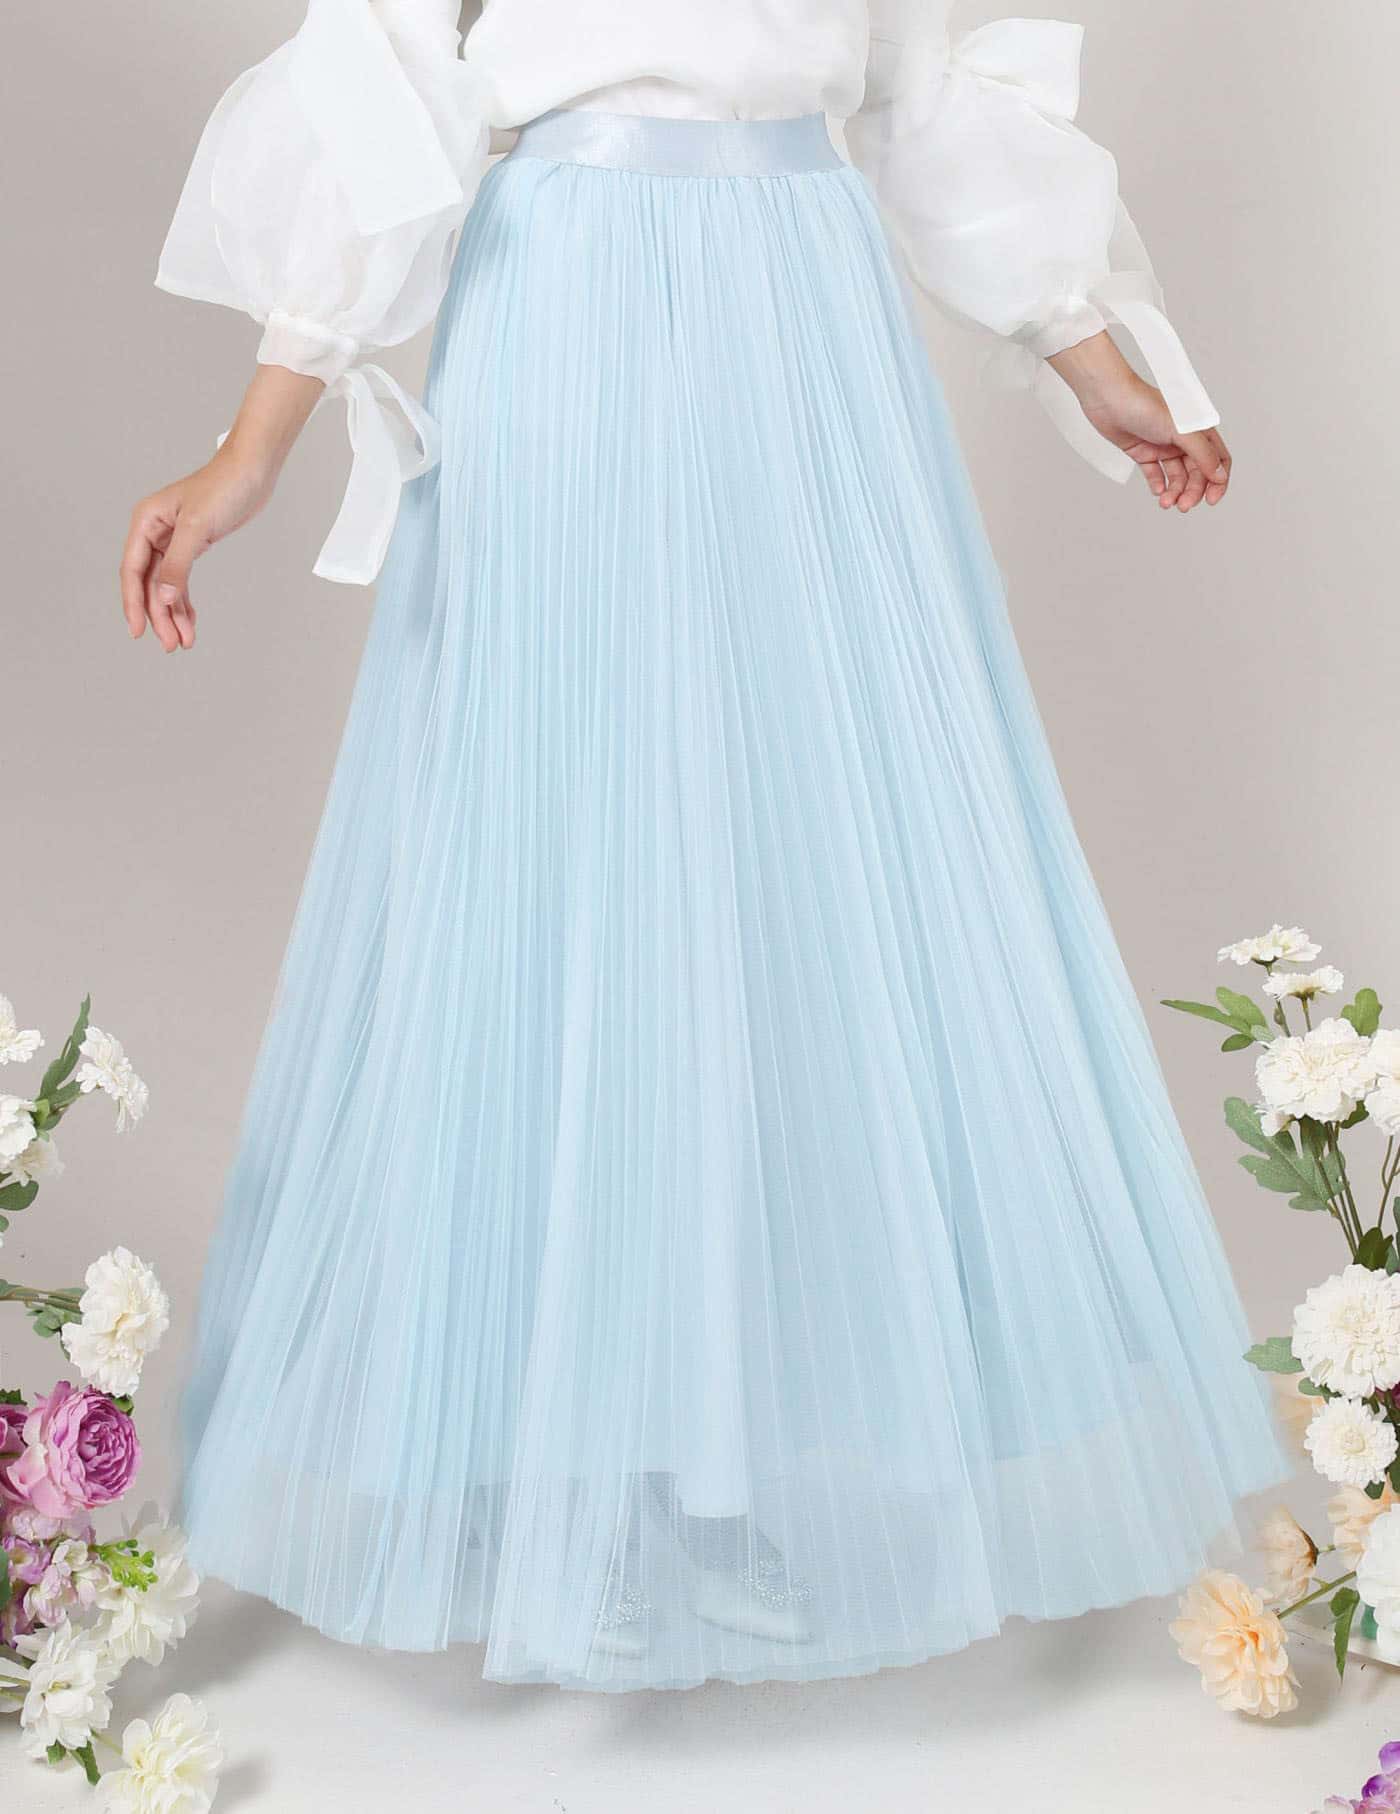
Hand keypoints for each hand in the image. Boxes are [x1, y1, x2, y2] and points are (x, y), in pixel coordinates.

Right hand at [120, 362, 323, 649]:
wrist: (252, 471)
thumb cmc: (224, 488)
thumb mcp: (198, 528)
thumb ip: (177, 565)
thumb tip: (161, 597)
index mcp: (146, 522)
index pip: (132, 571)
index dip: (133, 603)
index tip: (138, 632)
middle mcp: (153, 531)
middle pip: (148, 583)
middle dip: (158, 616)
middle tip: (170, 645)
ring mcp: (172, 540)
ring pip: (165, 586)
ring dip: (173, 614)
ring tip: (184, 642)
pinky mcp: (192, 545)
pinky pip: (181, 580)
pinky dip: (185, 602)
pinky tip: (190, 622)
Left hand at [1048, 331, 1230, 512]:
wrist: (1108, 398)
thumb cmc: (1144, 404)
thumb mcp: (1180, 430)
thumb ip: (1202, 454)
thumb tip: (1218, 475)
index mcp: (1198, 429)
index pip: (1217, 459)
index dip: (1218, 481)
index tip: (1211, 500)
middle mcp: (1183, 438)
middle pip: (1196, 472)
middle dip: (1192, 491)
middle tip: (1183, 506)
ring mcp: (1163, 445)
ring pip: (1176, 476)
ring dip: (1174, 491)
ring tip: (1166, 502)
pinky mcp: (1143, 451)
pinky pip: (1155, 473)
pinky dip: (1158, 484)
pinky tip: (1157, 492)